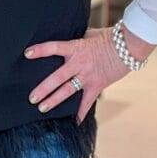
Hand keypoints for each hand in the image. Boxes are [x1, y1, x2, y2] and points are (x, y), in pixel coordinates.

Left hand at [25, 26, 155, 123]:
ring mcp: (88, 76)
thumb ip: (76, 41)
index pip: (54, 48)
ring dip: (54, 100)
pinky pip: (87, 101)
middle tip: (31, 98)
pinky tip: (75, 123)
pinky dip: (82, 113)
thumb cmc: (109, 37)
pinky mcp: (97, 85)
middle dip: (43, 88)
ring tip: (42, 108)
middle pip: (57, 77)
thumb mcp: (89, 35)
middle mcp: (79, 63)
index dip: (40, 50)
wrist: (129, 47)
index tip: (27, 54)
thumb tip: (66, 38)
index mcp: (76, 47)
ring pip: (68, 90)